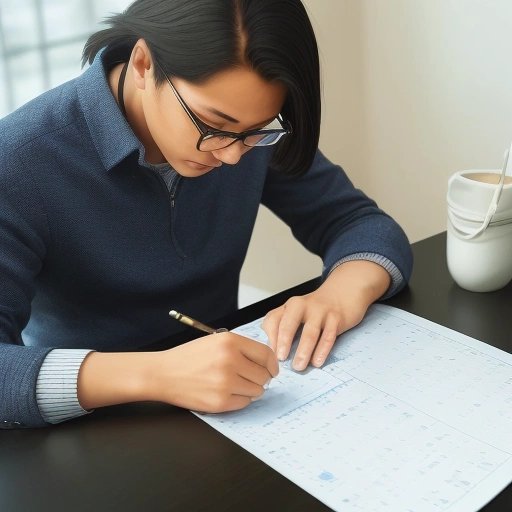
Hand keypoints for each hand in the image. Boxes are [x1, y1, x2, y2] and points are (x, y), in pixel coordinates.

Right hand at [148, 331, 278, 412]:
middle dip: (260, 377)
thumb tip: (266, 362)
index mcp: (230, 341)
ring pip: (257, 390)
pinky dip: (240, 399)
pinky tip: (227, 392)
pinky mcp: (220, 401)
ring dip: (250, 389)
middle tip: (249, 377)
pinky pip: (245, 403)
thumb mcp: (216, 341)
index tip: (271, 369)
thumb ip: (241, 348)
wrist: (164, 373)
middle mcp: (230, 360)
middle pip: (264, 375)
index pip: (266, 354)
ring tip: (235, 384)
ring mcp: (226, 382)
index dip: (272, 364)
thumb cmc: (189, 357)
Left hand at [262, 260, 389, 370]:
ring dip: (303, 351)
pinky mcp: (336, 318)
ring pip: (310, 332)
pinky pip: (328, 336)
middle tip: (281, 359)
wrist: (342, 293)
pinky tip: (317, 362)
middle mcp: (302, 306)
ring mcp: (320, 311)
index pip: (273, 319)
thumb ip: (282, 326)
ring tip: (299, 366)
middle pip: (289, 323)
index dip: (270, 337)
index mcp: (289, 306)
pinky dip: (322, 350)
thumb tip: (272, 350)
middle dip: (284, 342)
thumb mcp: (296, 312)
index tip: (270, 354)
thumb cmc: (315, 309)